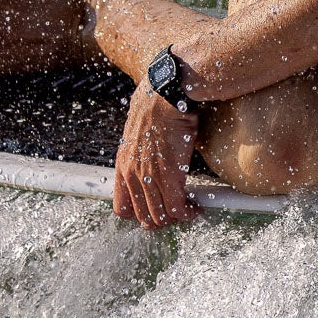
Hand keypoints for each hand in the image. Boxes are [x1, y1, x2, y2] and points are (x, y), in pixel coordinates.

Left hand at [114, 81, 201, 228]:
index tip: (153, 210)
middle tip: (175, 212)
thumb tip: (150, 161)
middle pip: (143, 217)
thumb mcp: (137, 135)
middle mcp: (132, 176)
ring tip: (187, 210)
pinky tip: (195, 208)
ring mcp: (150, 178)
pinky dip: (188, 213)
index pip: (122, 209)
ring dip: (176, 218)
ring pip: (160, 217)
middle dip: (161, 220)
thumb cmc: (155, 109)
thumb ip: (139, 155)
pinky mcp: (169, 176)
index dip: (139, 214)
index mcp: (122, 167)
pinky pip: (177, 209)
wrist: (165, 97)